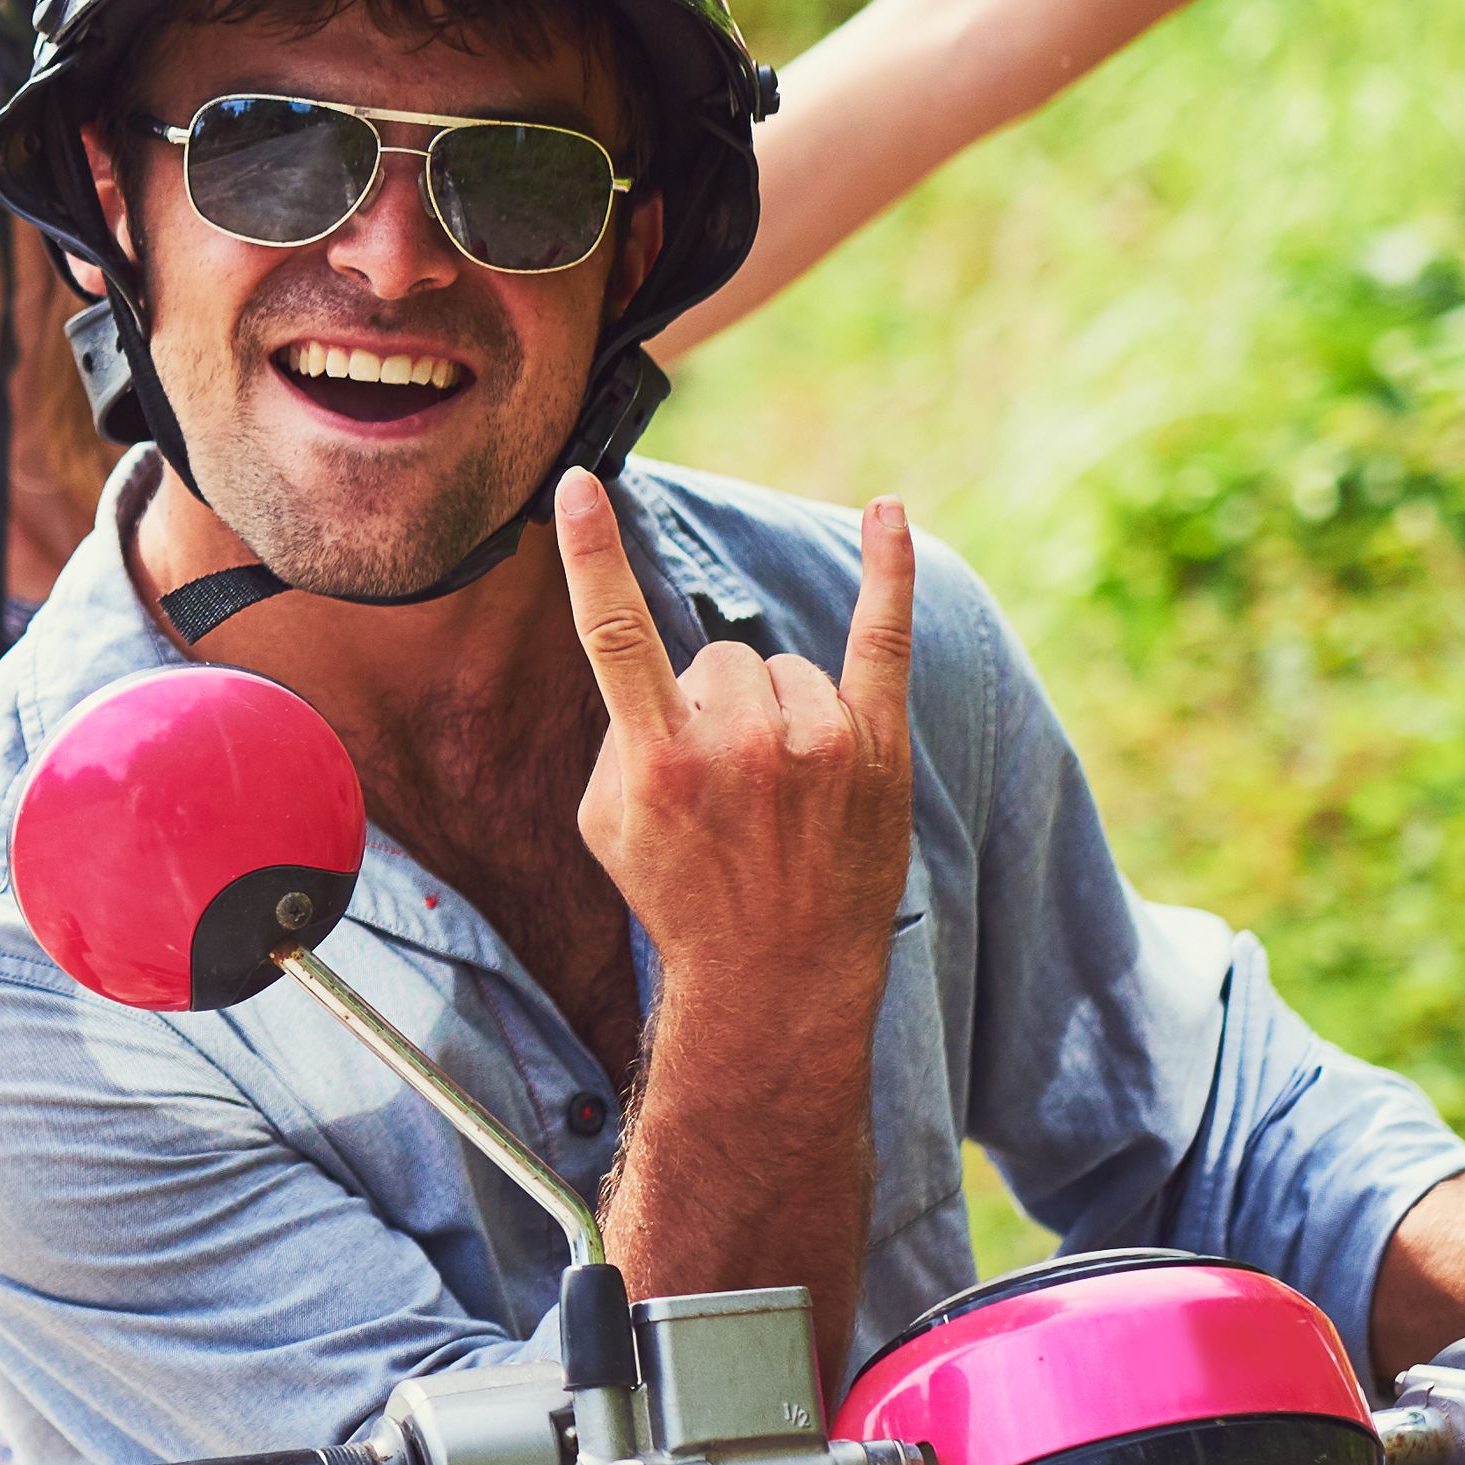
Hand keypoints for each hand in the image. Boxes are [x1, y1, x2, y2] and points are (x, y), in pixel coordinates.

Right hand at [561, 478, 917, 995]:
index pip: (613, 632)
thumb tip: (654, 675)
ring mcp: (817, 743)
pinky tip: (887, 509)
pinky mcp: (877, 747)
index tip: (577, 486)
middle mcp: (740, 744)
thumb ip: (619, 737)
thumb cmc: (681, 897)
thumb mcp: (606, 827)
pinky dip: (886, 569)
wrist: (779, 978)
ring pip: (781, 667)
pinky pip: (882, 635)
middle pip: (715, 660)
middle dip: (711, 709)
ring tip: (779, 793)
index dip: (590, 553)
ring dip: (774, 712)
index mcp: (658, 761)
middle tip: (724, 788)